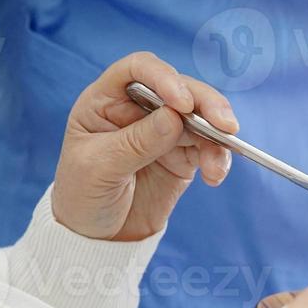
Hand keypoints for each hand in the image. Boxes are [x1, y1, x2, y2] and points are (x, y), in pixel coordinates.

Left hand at [53, 52, 237, 241]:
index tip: (182, 103)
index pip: (138, 70)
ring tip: (217, 165)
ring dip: (217, 135)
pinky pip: (208, 147)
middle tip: (225, 126)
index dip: (163, 77)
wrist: (97, 237)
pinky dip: (218, 157)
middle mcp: (138, 108)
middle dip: (205, 104)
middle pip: (180, 89)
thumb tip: (175, 117)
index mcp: (106, 100)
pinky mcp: (182, 155)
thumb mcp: (99, 169)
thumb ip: (135, 142)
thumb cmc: (82, 196)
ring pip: (201, 117)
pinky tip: (215, 176)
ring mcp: (163, 130)